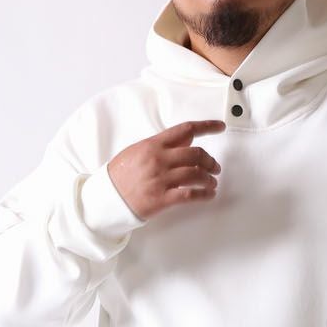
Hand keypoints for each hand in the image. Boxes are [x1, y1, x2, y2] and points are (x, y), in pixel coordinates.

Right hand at [105, 119, 225, 221]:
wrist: (106, 198)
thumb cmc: (121, 174)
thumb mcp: (138, 151)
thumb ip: (162, 145)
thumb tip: (186, 141)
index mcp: (153, 144)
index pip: (185, 130)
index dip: (207, 127)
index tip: (220, 127)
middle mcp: (159, 160)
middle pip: (196, 154)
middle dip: (210, 161)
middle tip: (215, 167)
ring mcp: (161, 179)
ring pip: (196, 174)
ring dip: (209, 178)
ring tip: (212, 182)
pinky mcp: (162, 199)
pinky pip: (190, 195)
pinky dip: (204, 194)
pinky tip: (209, 195)